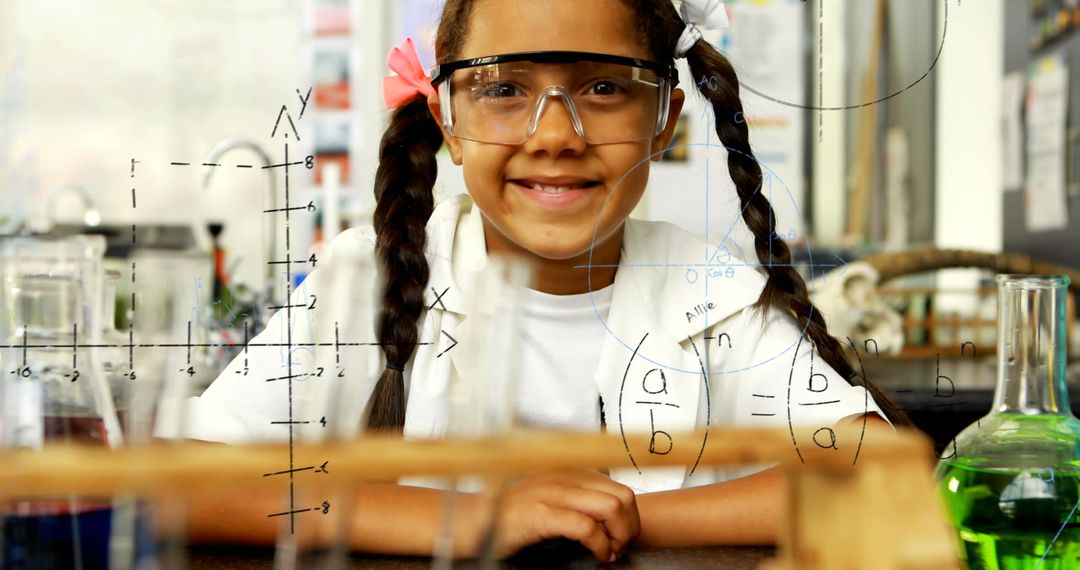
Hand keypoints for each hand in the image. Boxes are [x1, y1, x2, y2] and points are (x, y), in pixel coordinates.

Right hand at [474, 469, 640, 561]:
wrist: (473, 521)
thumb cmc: (511, 515)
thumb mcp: (550, 498)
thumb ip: (577, 499)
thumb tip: (612, 517)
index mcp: (570, 472)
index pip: (620, 489)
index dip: (630, 517)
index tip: (622, 536)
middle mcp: (565, 477)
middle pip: (623, 496)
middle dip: (629, 526)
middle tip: (619, 546)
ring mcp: (552, 493)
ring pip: (611, 508)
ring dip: (618, 536)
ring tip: (609, 551)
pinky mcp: (541, 513)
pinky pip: (586, 527)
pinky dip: (600, 545)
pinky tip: (596, 554)